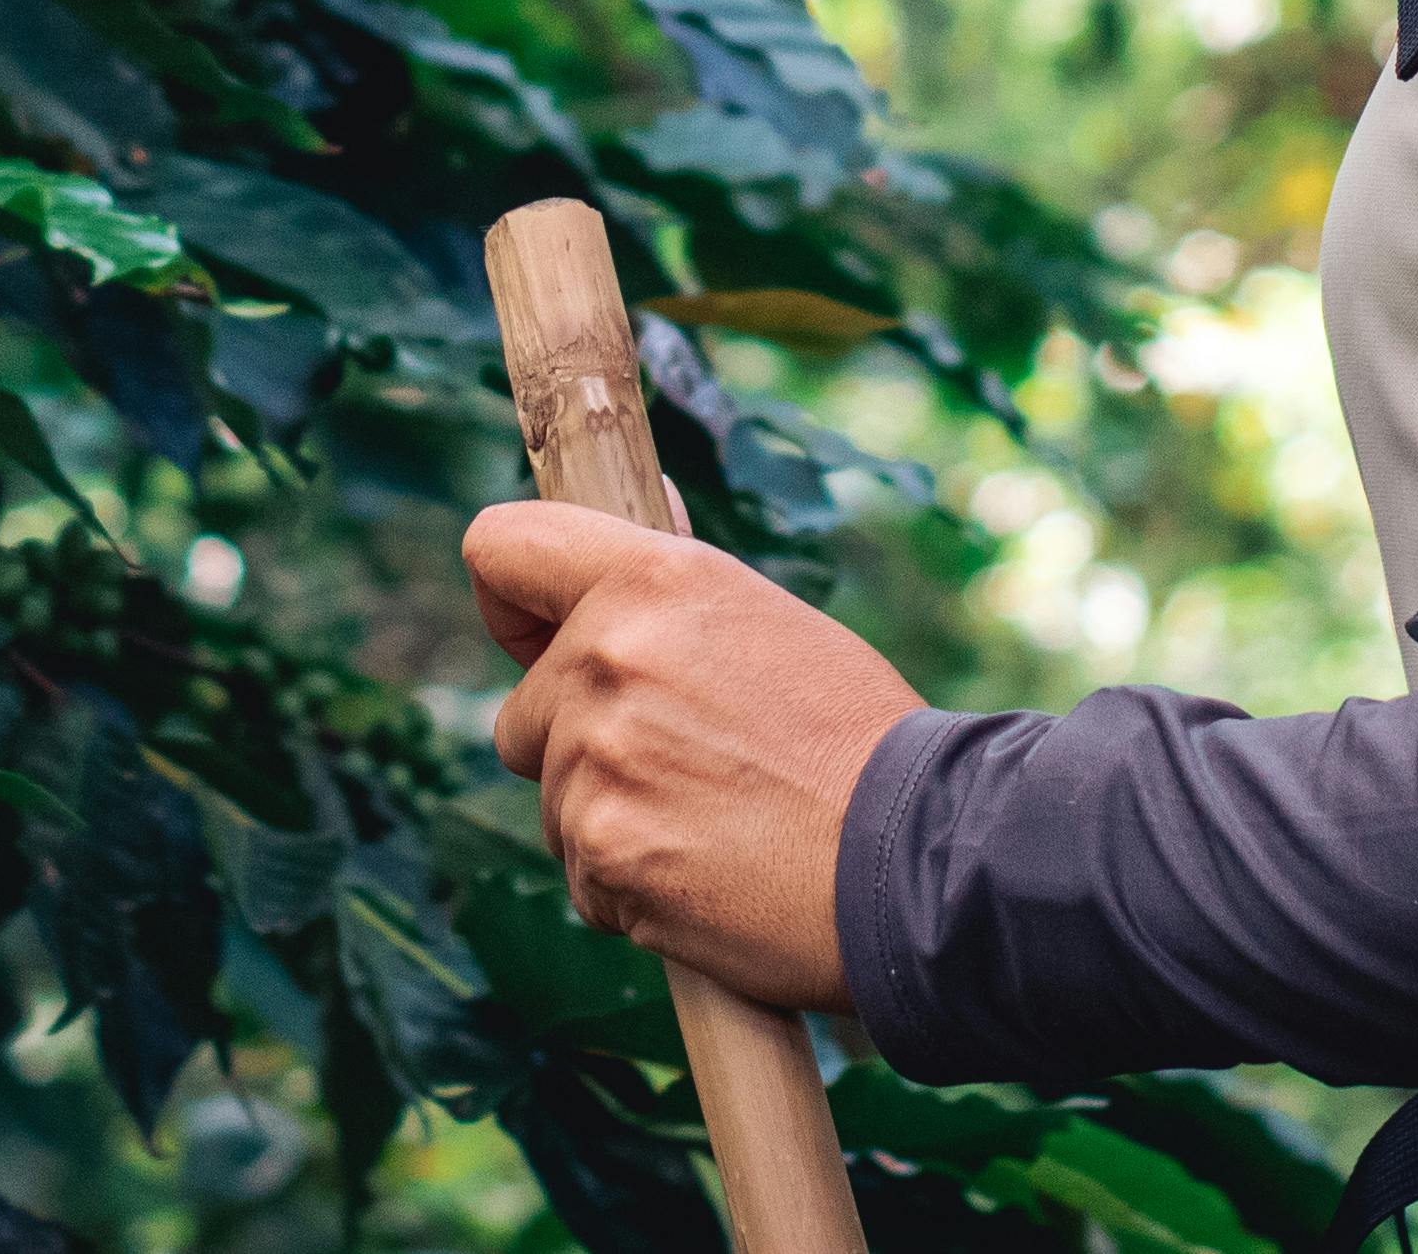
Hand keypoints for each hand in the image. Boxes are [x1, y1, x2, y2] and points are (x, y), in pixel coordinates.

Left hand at [466, 501, 920, 1011]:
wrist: (918, 857)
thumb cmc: (857, 739)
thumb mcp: (766, 622)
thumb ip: (671, 597)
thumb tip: (631, 527)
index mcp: (653, 580)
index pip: (499, 549)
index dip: (510, 601)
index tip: (536, 638)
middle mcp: (609, 658)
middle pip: (523, 715)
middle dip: (580, 747)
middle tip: (687, 768)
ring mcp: (598, 760)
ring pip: (557, 803)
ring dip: (615, 822)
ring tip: (720, 824)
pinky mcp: (602, 855)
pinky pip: (586, 879)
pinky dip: (634, 890)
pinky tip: (714, 875)